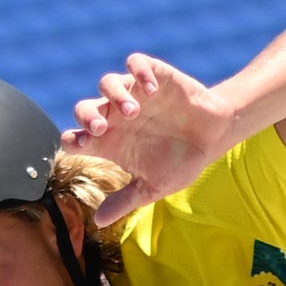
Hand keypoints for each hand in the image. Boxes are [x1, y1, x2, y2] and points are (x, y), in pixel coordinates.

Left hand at [61, 54, 233, 226]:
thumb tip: (99, 222)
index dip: (73, 140)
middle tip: (100, 129)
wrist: (212, 138)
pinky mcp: (155, 76)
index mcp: (110, 143)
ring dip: (114, 96)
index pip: (78, 137)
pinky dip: (139, 72)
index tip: (83, 145)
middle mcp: (117, 117)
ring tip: (133, 112)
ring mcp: (134, 95)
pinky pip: (136, 63)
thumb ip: (125, 201)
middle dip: (87, 117)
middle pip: (85, 108)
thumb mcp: (152, 187)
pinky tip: (151, 91)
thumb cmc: (179, 162)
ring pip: (108, 84)